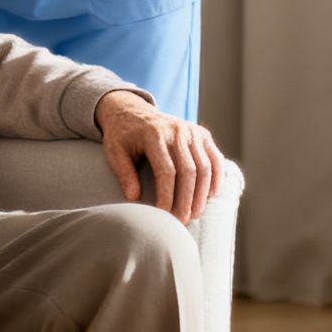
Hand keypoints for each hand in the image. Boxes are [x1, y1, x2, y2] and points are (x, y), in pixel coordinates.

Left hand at [95, 92, 224, 224]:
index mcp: (154, 134)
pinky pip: (214, 158)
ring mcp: (191, 130)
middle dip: (186, 200)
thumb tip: (134, 198)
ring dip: (202, 194)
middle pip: (188, 171)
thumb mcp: (114, 152)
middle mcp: (177, 130)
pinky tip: (210, 195)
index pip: (166, 171)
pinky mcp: (201, 133)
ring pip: (204, 167)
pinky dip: (216, 177)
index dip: (167, 196)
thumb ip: (124, 173)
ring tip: (194, 213)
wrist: (132, 110)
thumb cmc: (122, 136)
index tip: (163, 215)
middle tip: (181, 221)